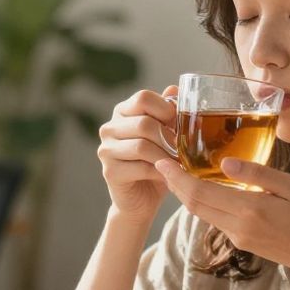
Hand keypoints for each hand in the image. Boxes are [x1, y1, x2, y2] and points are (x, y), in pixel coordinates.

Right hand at [96, 86, 178, 223]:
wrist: (141, 199)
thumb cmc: (156, 163)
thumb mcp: (165, 135)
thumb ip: (168, 113)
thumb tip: (175, 89)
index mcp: (122, 112)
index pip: (143, 97)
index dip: (165, 109)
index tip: (178, 124)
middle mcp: (109, 128)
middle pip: (143, 123)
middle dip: (168, 137)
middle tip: (183, 149)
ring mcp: (106, 150)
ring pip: (142, 146)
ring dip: (166, 156)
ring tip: (179, 163)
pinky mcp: (110, 172)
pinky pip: (140, 167)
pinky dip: (160, 172)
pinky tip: (168, 176)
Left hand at [154, 156, 289, 277]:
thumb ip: (257, 174)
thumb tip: (225, 163)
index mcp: (249, 210)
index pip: (199, 192)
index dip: (176, 177)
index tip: (161, 161)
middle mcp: (237, 227)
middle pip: (193, 205)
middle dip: (175, 184)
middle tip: (163, 163)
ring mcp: (238, 237)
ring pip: (202, 213)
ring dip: (187, 194)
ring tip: (179, 172)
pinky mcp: (242, 242)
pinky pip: (216, 219)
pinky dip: (204, 203)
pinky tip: (206, 188)